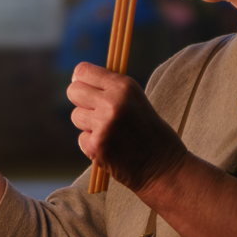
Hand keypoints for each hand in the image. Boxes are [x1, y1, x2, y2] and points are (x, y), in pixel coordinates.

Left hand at [66, 62, 189, 192]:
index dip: (80, 80)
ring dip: (88, 124)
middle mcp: (112, 102)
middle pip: (73, 91)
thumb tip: (78, 79)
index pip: (82, 71)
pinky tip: (111, 147)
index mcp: (124, 86)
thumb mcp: (136, 99)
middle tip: (94, 110)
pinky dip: (93, 144)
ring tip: (110, 132)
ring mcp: (103, 125)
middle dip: (80, 100)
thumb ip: (111, 88)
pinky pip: (82, 139)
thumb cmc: (150, 131)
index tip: (85, 87)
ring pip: (76, 116)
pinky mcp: (96, 146)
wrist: (163, 165)